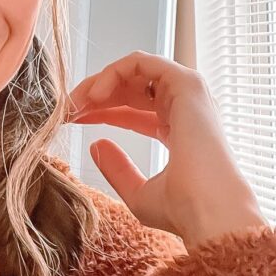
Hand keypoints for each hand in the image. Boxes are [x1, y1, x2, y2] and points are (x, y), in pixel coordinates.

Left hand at [66, 50, 269, 249]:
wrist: (208, 212)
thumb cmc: (183, 210)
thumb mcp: (137, 192)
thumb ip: (117, 168)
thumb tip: (96, 145)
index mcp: (178, 132)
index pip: (131, 111)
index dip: (99, 111)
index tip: (71, 120)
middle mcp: (185, 110)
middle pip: (130, 89)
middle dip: (93, 95)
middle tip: (66, 110)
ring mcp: (188, 95)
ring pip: (135, 72)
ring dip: (100, 82)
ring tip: (76, 103)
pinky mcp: (187, 84)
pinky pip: (143, 63)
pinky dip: (114, 72)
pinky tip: (95, 95)